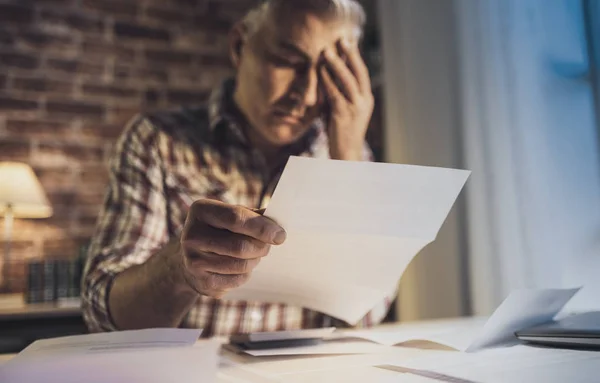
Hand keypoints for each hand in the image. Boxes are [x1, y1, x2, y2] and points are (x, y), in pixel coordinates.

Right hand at [177, 199, 285, 297]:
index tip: (280, 235)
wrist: (190, 258)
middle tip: (267, 246)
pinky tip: (242, 268)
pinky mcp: (200, 282)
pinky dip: (246, 275)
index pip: (236, 218)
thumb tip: (278, 223)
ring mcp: (193, 261)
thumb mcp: (231, 215)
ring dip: (254, 261)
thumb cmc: (220, 231)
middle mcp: (192, 235)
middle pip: (240, 246)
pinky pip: (235, 280)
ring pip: (239, 265)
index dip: (262, 227)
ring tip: (255, 255)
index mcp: (201, 211)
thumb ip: (253, 216)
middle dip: (261, 247)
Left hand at [321, 38, 373, 160]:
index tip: (349, 41)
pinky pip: (335, 94)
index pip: (363, 73)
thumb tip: (331, 74)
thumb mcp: (343, 108)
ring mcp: (355, 109)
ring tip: (327, 52)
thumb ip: (340, 93)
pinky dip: (327, 81)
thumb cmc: (341, 132)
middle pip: (359, 73)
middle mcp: (364, 102)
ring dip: (336, 65)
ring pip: (347, 81)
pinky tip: (320, 72)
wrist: (346, 155)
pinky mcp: (343, 115)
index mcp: (367, 99)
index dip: (356, 57)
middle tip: (341, 40)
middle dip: (350, 55)